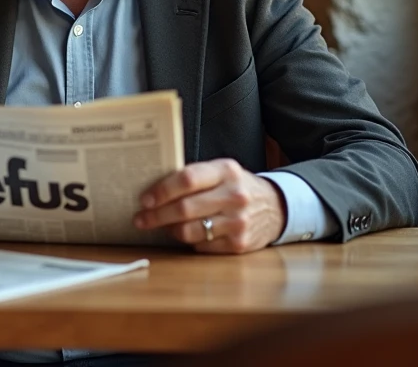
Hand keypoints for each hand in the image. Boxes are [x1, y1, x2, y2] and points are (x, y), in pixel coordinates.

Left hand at [133, 158, 286, 253]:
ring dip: (169, 230)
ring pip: (190, 231)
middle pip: (185, 208)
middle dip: (156, 215)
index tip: (144, 199)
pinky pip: (202, 246)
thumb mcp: (222, 172)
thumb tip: (153, 190)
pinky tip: (185, 234)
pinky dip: (189, 241)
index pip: (187, 179)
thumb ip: (194, 177)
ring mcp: (239, 222)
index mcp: (226, 170)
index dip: (162, 190)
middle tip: (140, 218)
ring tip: (160, 226)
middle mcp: (235, 195)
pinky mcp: (240, 244)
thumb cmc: (236, 187)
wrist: (276, 207)